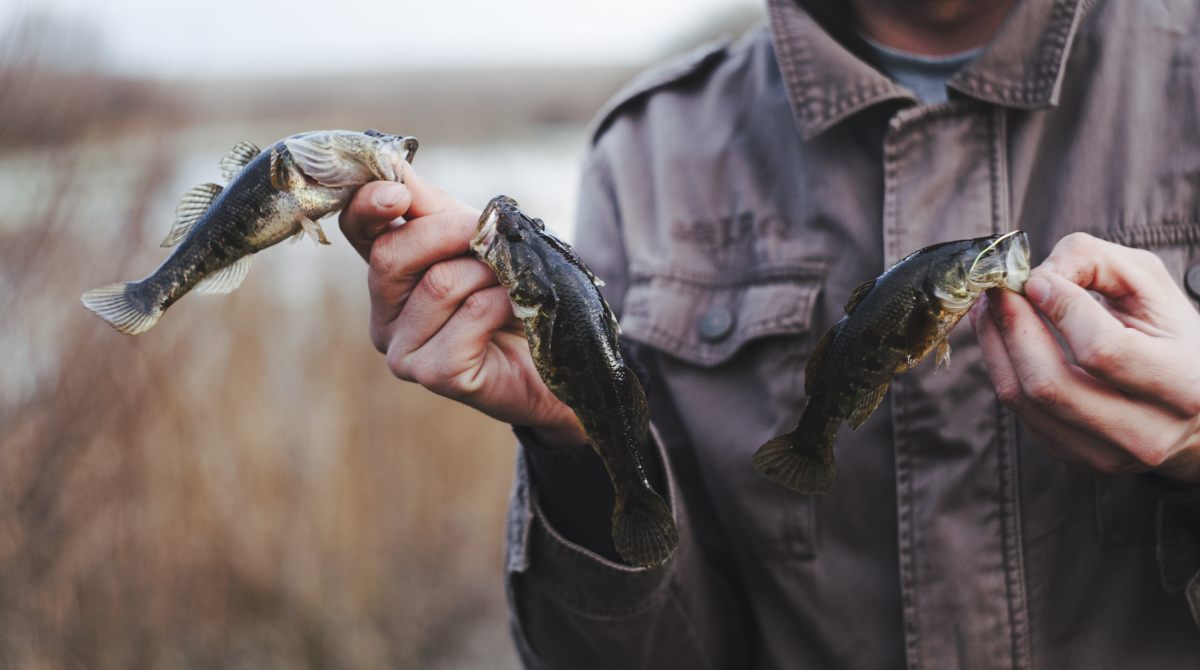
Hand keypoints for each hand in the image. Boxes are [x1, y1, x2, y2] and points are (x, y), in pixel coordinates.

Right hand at [338, 165, 585, 446]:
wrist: (561, 356)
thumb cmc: (515, 295)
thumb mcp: (474, 240)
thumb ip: (430, 206)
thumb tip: (391, 164)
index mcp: (390, 274)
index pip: (357, 228)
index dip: (368, 204)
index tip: (397, 193)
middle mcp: (385, 315)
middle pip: (391, 254)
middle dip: (451, 232)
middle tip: (490, 238)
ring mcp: (404, 351)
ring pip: (438, 283)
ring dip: (488, 274)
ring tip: (508, 287)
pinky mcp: (435, 375)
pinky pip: (469, 316)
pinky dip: (502, 303)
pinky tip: (514, 314)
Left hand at [970, 232, 1199, 482]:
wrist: (1192, 408)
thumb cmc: (1169, 334)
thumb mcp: (1150, 285)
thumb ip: (1096, 263)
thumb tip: (1035, 279)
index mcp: (1186, 385)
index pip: (1104, 350)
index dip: (1061, 309)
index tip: (1036, 279)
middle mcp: (1149, 432)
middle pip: (1051, 383)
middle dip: (1013, 327)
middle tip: (996, 290)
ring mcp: (1107, 454)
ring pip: (1026, 399)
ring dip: (996, 345)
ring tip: (988, 307)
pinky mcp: (1074, 456)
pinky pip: (1019, 412)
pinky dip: (1001, 367)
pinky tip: (1000, 337)